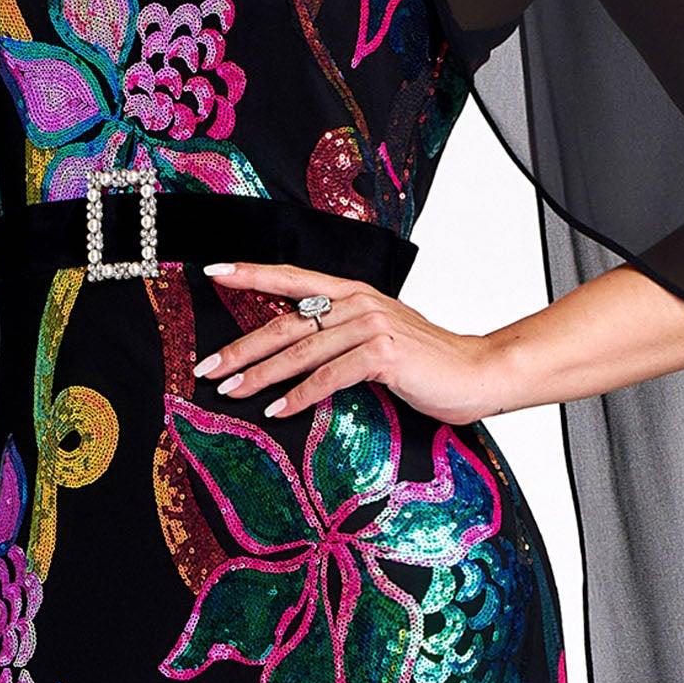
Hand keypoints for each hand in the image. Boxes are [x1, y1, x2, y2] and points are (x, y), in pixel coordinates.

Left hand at [193, 261, 508, 424]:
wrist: (476, 372)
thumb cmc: (425, 362)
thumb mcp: (377, 339)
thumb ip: (340, 337)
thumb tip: (293, 355)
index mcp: (352, 293)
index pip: (292, 277)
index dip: (250, 273)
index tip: (213, 272)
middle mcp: (357, 302)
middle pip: (285, 322)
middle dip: (241, 347)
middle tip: (207, 368)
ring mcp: (370, 325)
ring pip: (300, 351)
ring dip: (260, 375)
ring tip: (230, 392)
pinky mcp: (382, 353)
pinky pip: (329, 377)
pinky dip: (299, 397)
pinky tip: (277, 410)